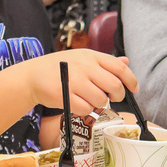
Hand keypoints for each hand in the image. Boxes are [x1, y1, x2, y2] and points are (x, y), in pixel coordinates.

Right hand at [20, 49, 137, 114]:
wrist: (33, 75)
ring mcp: (75, 81)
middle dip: (117, 95)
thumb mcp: (82, 58)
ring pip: (101, 99)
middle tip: (111, 98)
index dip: (131, 80)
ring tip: (88, 98)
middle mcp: (85, 66)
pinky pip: (86, 109)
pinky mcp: (66, 96)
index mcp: (91, 55)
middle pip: (114, 85)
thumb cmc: (60, 67)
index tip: (134, 89)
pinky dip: (85, 110)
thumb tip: (126, 62)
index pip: (119, 68)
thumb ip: (105, 62)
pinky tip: (78, 103)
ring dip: (98, 103)